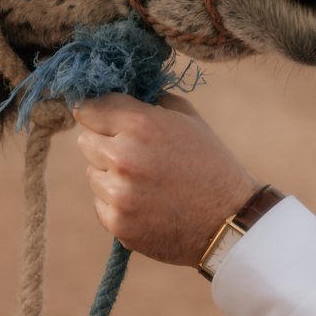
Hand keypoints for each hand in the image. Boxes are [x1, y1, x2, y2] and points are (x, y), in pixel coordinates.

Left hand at [73, 91, 260, 266]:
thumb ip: (148, 102)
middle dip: (105, 143)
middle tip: (134, 154)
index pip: (89, 108)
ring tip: (146, 182)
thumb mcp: (188, 118)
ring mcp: (118, 193)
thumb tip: (116, 92)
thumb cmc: (210, 163)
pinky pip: (100, 203)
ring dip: (110, 175)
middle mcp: (123, 156)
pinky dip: (116, 203)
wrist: (229, 220)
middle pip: (85, 140)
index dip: (98, 113)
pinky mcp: (117, 223)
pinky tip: (146, 203)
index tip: (103, 118)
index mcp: (141, 124)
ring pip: (91, 173)